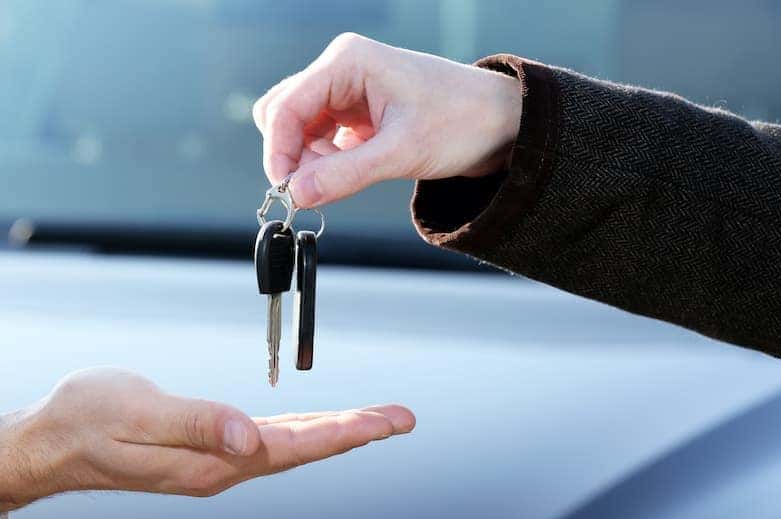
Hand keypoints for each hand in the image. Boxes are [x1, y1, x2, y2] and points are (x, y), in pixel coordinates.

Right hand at [0, 367, 413, 510]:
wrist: (48, 442)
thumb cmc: (85, 421)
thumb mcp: (136, 412)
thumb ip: (197, 423)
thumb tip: (252, 439)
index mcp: (209, 462)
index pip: (293, 448)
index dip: (344, 435)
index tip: (386, 422)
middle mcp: (219, 468)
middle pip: (302, 450)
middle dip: (356, 433)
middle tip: (401, 417)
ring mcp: (212, 462)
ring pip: (289, 447)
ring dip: (334, 434)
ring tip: (374, 421)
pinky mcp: (203, 450)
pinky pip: (266, 442)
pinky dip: (300, 433)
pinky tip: (315, 428)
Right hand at [253, 32, 521, 207]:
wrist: (502, 125)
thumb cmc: (462, 122)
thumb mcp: (402, 153)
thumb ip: (345, 175)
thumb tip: (295, 194)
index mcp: (347, 62)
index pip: (286, 106)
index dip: (278, 151)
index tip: (284, 191)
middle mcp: (341, 70)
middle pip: (284, 115)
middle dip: (291, 156)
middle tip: (311, 191)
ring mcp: (347, 91)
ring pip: (299, 130)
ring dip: (308, 162)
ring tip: (339, 183)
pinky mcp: (356, 113)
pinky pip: (319, 139)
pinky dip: (324, 163)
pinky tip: (346, 175)